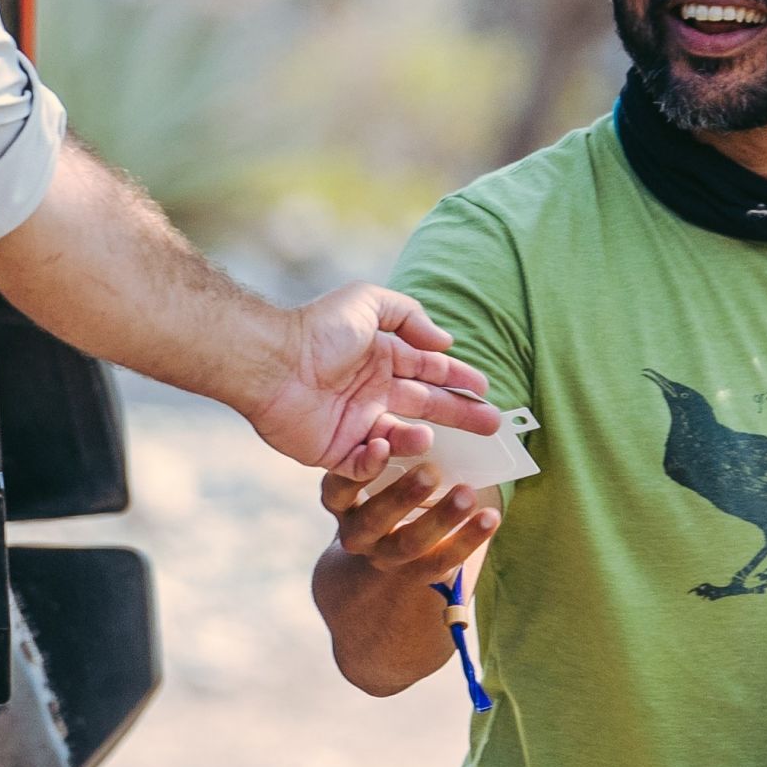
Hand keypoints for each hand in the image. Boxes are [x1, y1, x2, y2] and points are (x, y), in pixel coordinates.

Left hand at [249, 284, 497, 477]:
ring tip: (425, 436)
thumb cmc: (319, 330)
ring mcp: (356, 423)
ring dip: (419, 439)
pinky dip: (380, 459)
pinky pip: (366, 464)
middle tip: (493, 427)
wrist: (273, 363)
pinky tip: (384, 443)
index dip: (459, 380)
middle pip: (427, 406)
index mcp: (382, 359)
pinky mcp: (335, 451)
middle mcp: (374, 392)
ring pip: (402, 438)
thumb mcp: (368, 303)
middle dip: (461, 415)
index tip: (486, 390)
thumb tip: (444, 341)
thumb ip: (409, 316)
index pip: (430, 372)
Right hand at [322, 460, 493, 589]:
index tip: (383, 443)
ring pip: (409, 543)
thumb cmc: (386, 490)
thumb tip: (437, 423)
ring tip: (467, 494)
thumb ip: (397, 453)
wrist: (383, 548)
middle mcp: (357, 532)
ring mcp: (384, 556)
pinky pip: (442, 561)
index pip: (339, 488)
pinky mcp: (416, 573)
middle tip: (431, 471)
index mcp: (342, 501)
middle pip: (374, 518)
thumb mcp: (380, 472)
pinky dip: (469, 538)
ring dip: (441, 517)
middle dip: (403, 495)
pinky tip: (490, 518)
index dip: (360, 469)